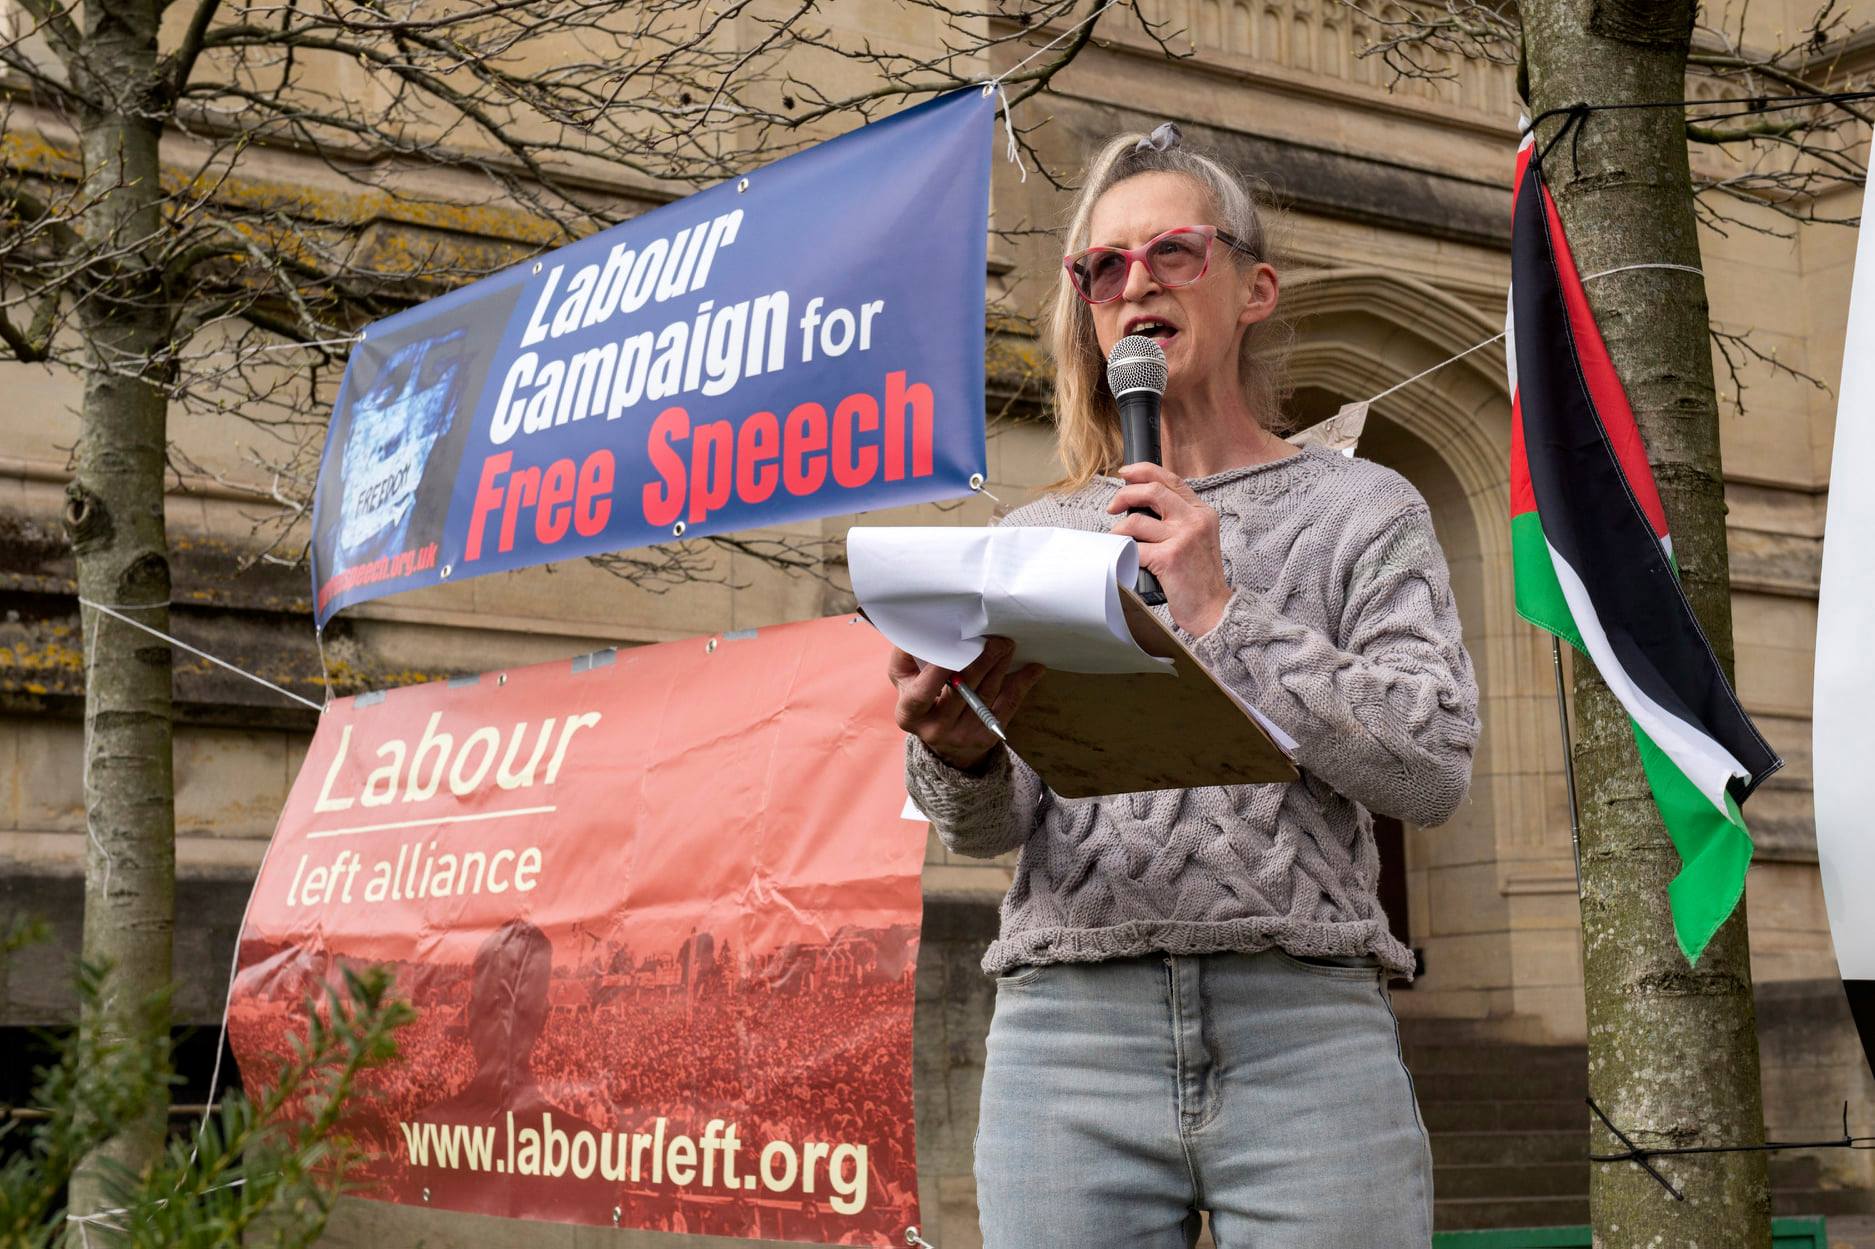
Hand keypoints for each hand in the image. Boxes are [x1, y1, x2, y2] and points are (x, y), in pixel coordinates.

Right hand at [888, 637, 1045, 772]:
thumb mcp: (904, 677)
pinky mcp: (985, 738)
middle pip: (962, 691)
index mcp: (909, 714)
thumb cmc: (922, 693)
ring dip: (1000, 666)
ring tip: (1008, 646)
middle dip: (980, 661)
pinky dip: (1021, 685)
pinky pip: (1007, 707)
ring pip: (986, 695)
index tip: (956, 645)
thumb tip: (922, 627)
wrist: (941, 735)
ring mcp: (961, 736)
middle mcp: (934, 729)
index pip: (923, 693)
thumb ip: (907, 653)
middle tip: (995, 639)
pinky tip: (1033, 669)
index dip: (938, 671)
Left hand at [1107, 462, 1231, 634]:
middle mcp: (1195, 520)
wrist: (1213, 609)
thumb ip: (1178, 519)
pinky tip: (1121, 557)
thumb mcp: (1197, 539)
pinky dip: (1122, 552)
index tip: (1126, 473)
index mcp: (1202, 513)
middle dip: (1125, 495)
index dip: (1145, 471)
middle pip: (1152, 491)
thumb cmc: (1199, 578)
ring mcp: (1183, 538)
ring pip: (1137, 521)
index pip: (1171, 480)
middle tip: (1113, 507)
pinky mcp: (1169, 558)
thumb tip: (1141, 505)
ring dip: (1118, 531)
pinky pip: (1134, 547)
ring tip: (1116, 540)